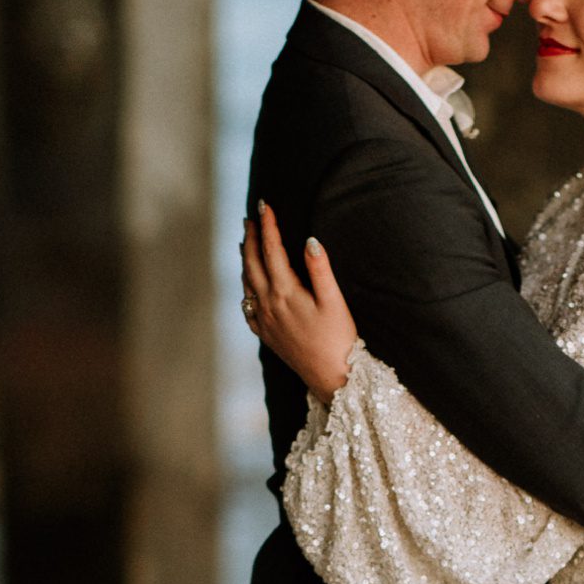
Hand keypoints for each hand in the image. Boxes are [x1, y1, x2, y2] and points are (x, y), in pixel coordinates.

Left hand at [243, 202, 361, 397]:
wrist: (332, 378)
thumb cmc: (339, 339)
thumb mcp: (334, 301)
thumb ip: (320, 269)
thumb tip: (310, 240)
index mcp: (285, 291)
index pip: (271, 249)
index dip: (267, 225)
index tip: (263, 205)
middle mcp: (268, 304)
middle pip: (252, 263)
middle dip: (250, 238)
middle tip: (250, 219)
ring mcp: (264, 320)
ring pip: (247, 283)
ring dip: (245, 260)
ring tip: (244, 243)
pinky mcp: (266, 335)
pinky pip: (247, 306)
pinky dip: (246, 288)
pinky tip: (248, 285)